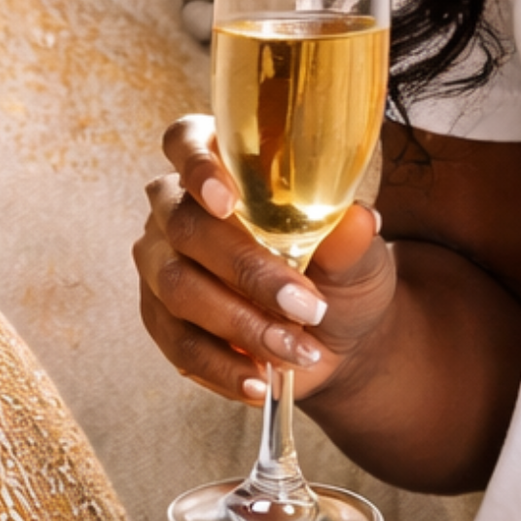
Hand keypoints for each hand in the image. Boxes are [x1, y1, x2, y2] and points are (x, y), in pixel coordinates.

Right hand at [134, 114, 396, 406]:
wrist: (335, 336)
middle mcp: (179, 207)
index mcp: (225, 164)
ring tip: (297, 349)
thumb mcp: (361, 256)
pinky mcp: (160, 318)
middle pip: (186, 225)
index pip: (186, 141)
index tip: (225, 200)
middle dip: (248, 270)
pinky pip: (178, 343)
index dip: (197, 165)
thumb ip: (352, 237)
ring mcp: (162, 263)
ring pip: (179, 288)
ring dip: (242, 324)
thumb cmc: (342, 273)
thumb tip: (358, 219)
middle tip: (306, 306)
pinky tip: (260, 380)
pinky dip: (222, 366)